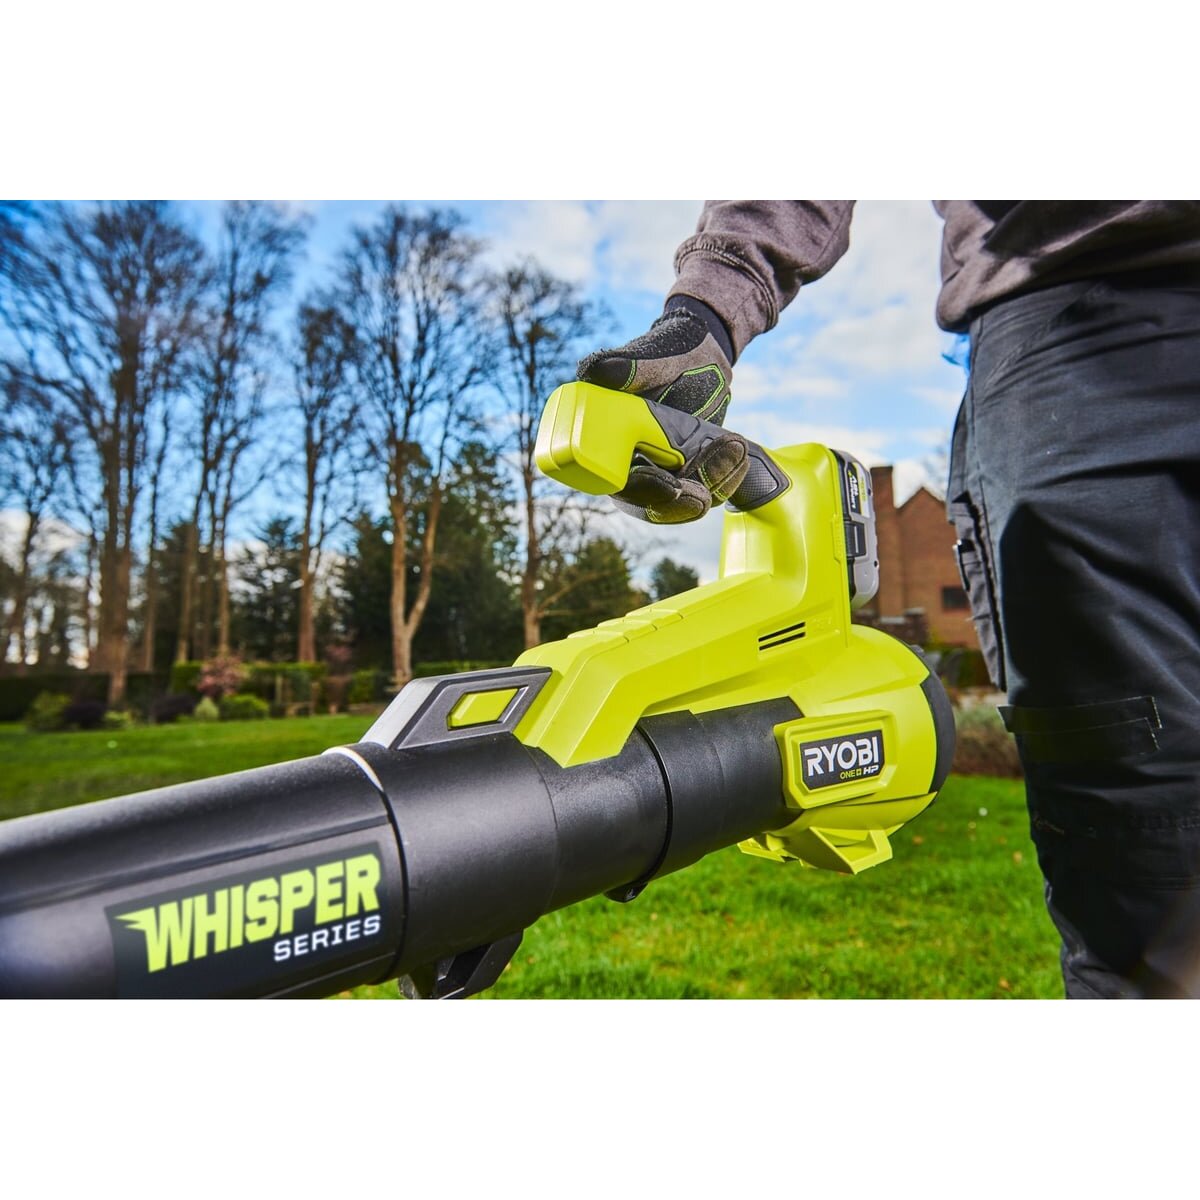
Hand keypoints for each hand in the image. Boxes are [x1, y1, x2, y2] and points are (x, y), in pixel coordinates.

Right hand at [575, 307, 748, 522]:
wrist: (705, 352)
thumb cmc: (672, 349)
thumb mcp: (652, 356)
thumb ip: (626, 366)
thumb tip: (594, 371)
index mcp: (608, 439)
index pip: (618, 482)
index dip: (642, 491)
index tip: (672, 485)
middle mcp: (631, 460)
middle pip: (647, 502)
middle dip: (678, 505)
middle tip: (704, 495)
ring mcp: (663, 467)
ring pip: (680, 501)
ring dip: (709, 488)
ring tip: (734, 457)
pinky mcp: (691, 469)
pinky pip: (704, 489)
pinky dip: (724, 478)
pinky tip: (737, 456)